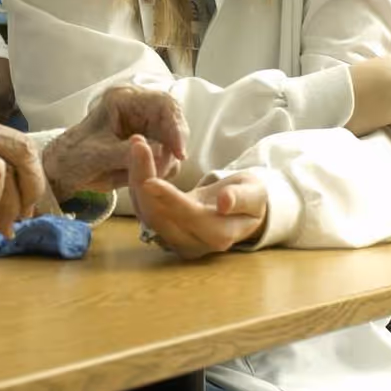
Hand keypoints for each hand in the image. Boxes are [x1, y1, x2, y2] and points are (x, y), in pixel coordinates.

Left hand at [42, 84, 188, 199]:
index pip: (163, 105)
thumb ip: (126, 153)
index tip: (179, 153)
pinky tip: (146, 178)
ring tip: (146, 177)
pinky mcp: (150, 147)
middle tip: (163, 171)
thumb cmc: (73, 158)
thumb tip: (160, 153)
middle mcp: (140, 110)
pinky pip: (168, 158)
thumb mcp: (97, 155)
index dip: (176, 127)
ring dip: (167, 162)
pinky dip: (163, 170)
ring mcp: (147, 129)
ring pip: (174, 143)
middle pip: (175, 123)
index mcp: (125, 101)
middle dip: (172, 148)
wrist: (62, 173)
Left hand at [127, 136, 266, 260]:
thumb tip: (224, 202)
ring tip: (136, 148)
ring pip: (147, 214)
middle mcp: (193, 244)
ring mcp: (177, 241)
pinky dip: (138, 186)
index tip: (149, 180)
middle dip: (143, 182)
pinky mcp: (166, 232)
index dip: (168, 200)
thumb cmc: (251, 198)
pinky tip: (137, 161)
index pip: (187, 217)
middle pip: (160, 217)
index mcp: (218, 235)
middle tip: (137, 146)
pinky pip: (146, 210)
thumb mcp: (254, 194)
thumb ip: (241, 198)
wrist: (241, 211)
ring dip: (136, 180)